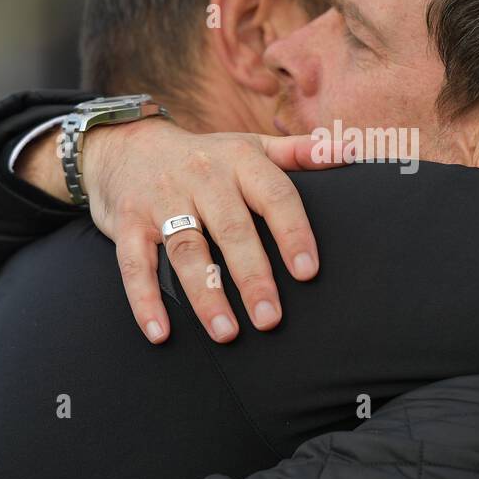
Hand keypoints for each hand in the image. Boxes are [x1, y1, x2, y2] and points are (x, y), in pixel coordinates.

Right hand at [53, 118, 347, 343]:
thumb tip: (352, 152)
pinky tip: (161, 332)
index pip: (274, 196)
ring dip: (206, 294)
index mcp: (239, 160)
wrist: (126, 146)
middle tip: (270, 319)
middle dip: (252, 276)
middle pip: (231, 229)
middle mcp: (201, 177)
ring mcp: (161, 200)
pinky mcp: (127, 223)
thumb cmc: (204, 156)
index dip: (292, 233)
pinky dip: (144, 300)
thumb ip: (300, 153)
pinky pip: (135, 264)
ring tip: (227, 333)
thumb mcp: (250, 146)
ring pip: (186, 251)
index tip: (308, 271)